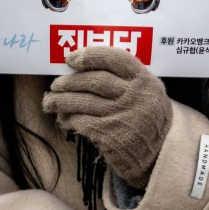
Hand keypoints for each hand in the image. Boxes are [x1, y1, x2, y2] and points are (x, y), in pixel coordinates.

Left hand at [43, 46, 172, 188]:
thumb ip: (127, 78)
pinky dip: (68, 119)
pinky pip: (81, 122)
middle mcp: (134, 96)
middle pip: (94, 81)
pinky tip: (63, 118)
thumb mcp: (148, 92)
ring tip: (49, 101)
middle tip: (56, 84)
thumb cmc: (148, 118)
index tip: (71, 58)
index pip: (115, 58)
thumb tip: (85, 67)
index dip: (90, 55)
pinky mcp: (110, 136)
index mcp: (144, 80)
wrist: (158, 153)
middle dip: (69, 81)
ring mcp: (121, 116)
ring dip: (61, 101)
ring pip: (83, 101)